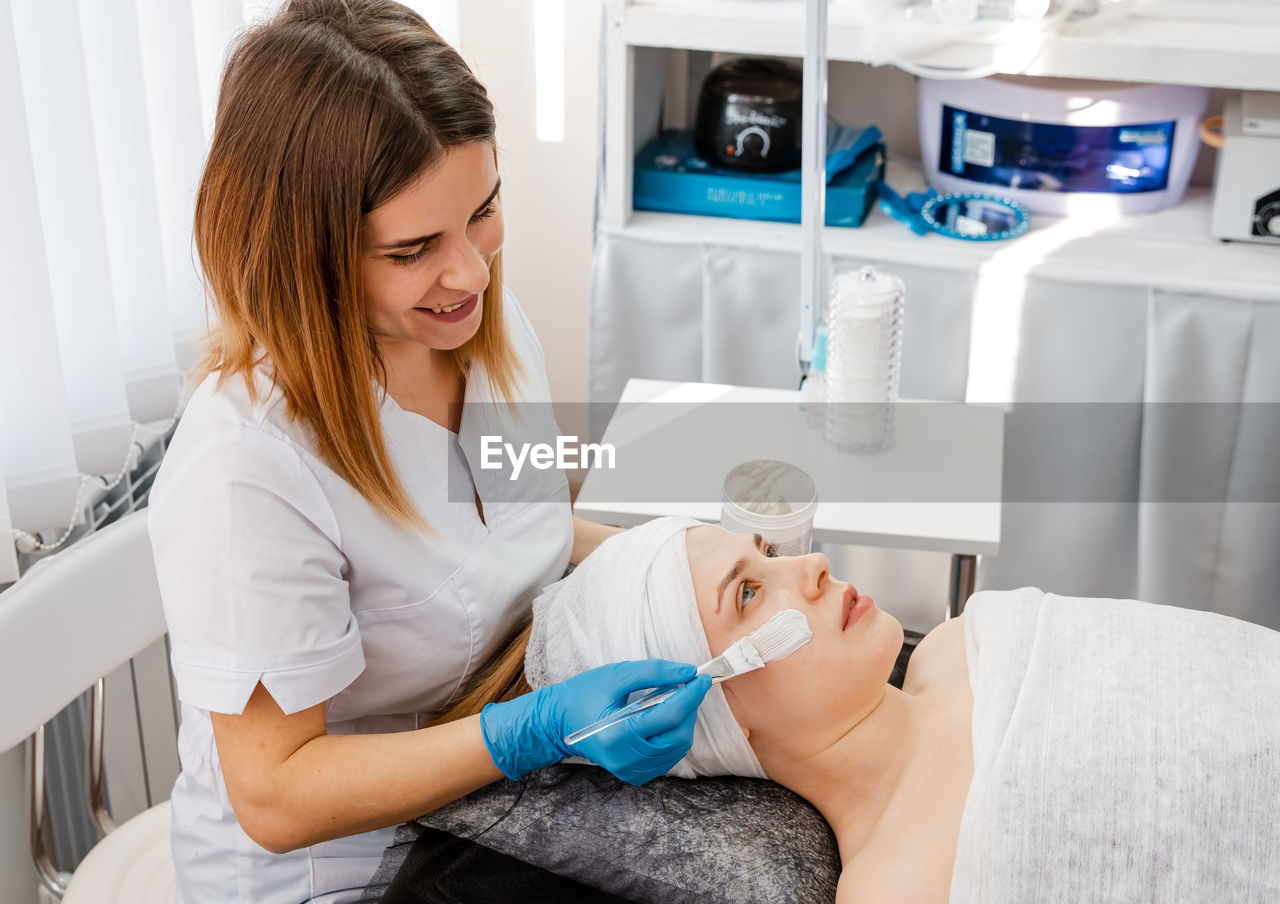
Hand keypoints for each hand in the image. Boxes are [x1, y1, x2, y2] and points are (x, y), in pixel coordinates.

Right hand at [480, 660, 711, 784]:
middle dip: (689, 708)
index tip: (703, 677)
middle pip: (677, 735)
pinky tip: (665, 719)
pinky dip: (673, 736)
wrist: (557, 723)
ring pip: (676, 748)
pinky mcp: (634, 775)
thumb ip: (653, 672)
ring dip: (683, 722)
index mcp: (618, 734)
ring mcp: (630, 771)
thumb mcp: (615, 675)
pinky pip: (667, 757)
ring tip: (675, 700)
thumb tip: (688, 671)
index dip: (691, 694)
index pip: (668, 715)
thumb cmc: (583, 695)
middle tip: (688, 686)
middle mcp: (626, 759)